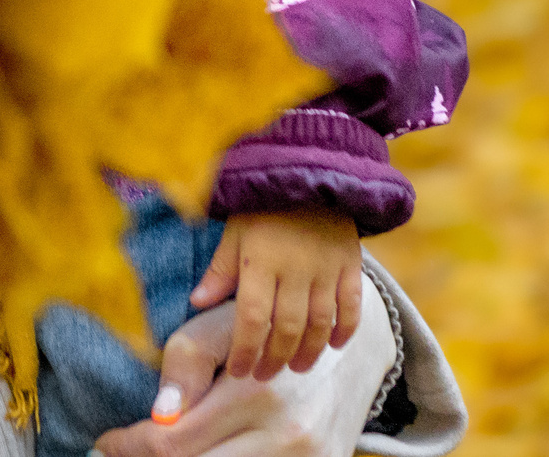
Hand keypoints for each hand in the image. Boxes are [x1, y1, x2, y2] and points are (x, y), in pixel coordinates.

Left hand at [92, 294, 391, 456]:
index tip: (107, 440)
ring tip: (162, 452)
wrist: (350, 350)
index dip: (129, 445)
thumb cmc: (269, 330)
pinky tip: (202, 453)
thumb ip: (184, 363)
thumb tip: (158, 414)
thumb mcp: (224, 325)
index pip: (173, 441)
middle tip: (128, 450)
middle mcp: (285, 435)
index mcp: (256, 392)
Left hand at [187, 208, 362, 380]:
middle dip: (274, 359)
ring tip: (295, 368)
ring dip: (308, 353)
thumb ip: (220, 269)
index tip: (239, 371)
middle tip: (265, 375)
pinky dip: (344, 330)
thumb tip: (197, 303)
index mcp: (260, 261)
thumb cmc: (264, 207)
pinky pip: (351, 307)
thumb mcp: (235, 232)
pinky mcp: (350, 266)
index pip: (251, 318)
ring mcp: (326, 269)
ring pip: (319, 324)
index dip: (245, 350)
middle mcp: (294, 269)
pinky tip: (334, 346)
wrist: (309, 173)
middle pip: (286, 328)